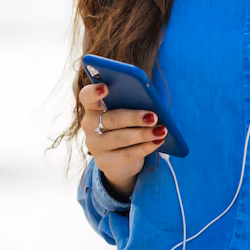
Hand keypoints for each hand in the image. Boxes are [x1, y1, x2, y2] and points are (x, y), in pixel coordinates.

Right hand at [79, 81, 166, 199]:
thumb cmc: (125, 126)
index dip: (93, 92)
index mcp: (93, 108)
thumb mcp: (125, 113)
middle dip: (134, 117)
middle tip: (154, 117)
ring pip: (120, 138)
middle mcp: (90, 126)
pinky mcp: (105, 161)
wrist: (118, 160)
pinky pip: (127, 154)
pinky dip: (145, 147)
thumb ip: (131, 104)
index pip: (87, 97)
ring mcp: (95, 145)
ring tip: (162, 130)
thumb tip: (151, 102)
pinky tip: (158, 141)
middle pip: (112, 119)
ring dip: (144, 134)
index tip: (105, 87)